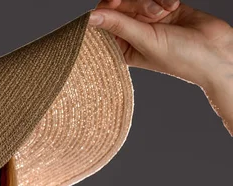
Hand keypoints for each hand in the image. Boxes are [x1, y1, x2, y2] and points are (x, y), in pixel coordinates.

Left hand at [90, 0, 232, 89]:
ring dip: (151, 0)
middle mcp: (134, 33)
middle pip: (120, 6)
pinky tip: (174, 6)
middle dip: (135, 3)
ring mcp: (149, 20)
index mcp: (122, 47)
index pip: (103, 23)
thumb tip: (90, 17)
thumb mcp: (145, 41)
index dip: (106, 10)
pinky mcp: (165, 8)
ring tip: (164, 12)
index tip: (114, 2)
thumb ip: (118, 25)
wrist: (216, 52)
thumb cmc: (180, 58)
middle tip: (150, 10)